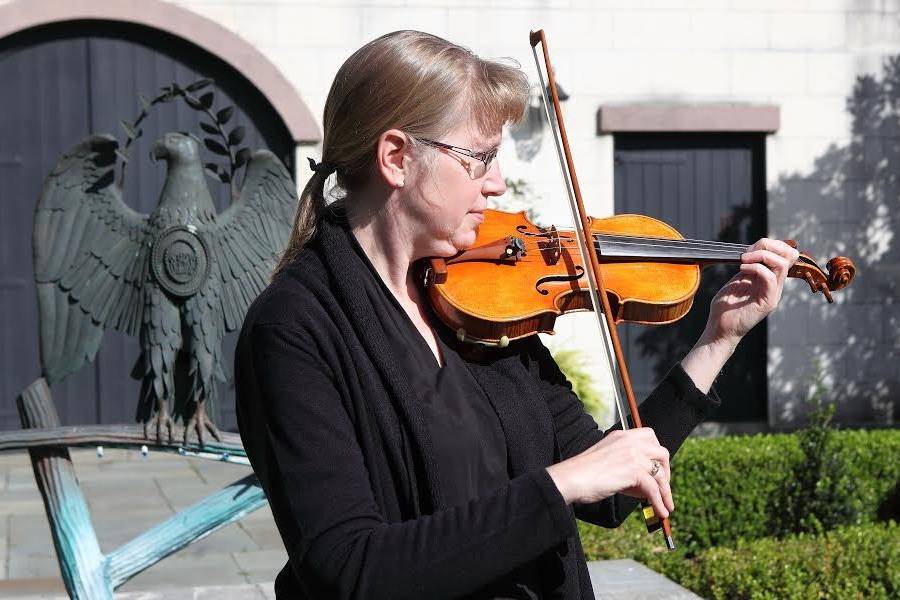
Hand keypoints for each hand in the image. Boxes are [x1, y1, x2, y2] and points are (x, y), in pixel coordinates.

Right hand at [545, 428, 672, 520]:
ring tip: (667, 506)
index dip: (656, 453)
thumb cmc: (583, 473)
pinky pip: (654, 489)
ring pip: (660, 474)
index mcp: (621, 436)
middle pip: (661, 453)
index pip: (649, 436)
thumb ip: (625, 464)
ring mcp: (633, 455)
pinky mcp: (633, 471)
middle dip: (666, 472)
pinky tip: (661, 511)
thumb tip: (644, 484)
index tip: (657, 468)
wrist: (571, 478)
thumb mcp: (607, 460)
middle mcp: (629, 441)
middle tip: (663, 487)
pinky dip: (660, 502)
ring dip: (666, 492)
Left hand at [704, 238, 799, 347]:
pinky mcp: (767, 302)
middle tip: (748, 252)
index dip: (771, 245)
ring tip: (744, 260)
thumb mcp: (738, 280)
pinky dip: (756, 268)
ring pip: (782, 264)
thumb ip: (749, 268)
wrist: (720, 329)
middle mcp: (776, 286)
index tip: (749, 249)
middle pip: (790, 255)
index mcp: (770, 280)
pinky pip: (770, 278)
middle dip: (769, 245)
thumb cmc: (725, 307)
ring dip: (762, 255)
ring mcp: (773, 294)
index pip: (786, 254)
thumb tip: (754, 250)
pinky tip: (742, 269)